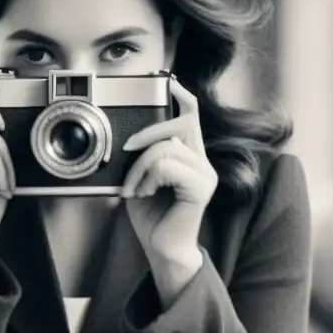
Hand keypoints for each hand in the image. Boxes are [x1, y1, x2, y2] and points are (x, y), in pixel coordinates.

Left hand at [121, 77, 217, 265]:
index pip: (192, 115)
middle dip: (149, 130)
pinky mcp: (201, 188)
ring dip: (140, 167)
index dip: (181, 95)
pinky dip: (147, 178)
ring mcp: (205, 174)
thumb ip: (144, 156)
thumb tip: (131, 136)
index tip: (167, 81)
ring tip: (135, 188)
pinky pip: (167, 166)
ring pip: (167, 147)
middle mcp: (202, 161)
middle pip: (183, 122)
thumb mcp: (141, 178)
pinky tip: (144, 193)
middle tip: (127, 147)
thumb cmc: (152, 217)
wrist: (161, 251)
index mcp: (190, 156)